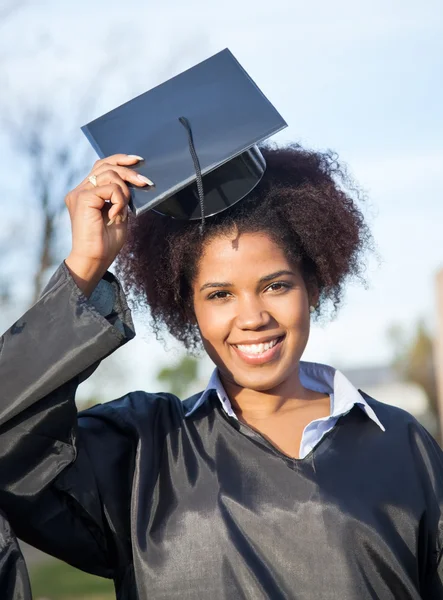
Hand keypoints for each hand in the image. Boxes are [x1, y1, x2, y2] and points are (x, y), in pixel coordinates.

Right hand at [64, 154, 152, 295]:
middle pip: (106, 165)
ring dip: (125, 191)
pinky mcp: (81, 198)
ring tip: (124, 209)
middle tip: (145, 182)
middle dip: (129, 171)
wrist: (95, 260)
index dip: (120, 160)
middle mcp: (79, 190)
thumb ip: (121, 196)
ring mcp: (79, 193)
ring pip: (109, 174)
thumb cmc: (106, 242)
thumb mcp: (119, 213)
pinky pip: (109, 188)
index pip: (102, 166)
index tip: (138, 160)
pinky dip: (119, 200)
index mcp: (86, 192)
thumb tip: (133, 181)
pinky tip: (116, 215)